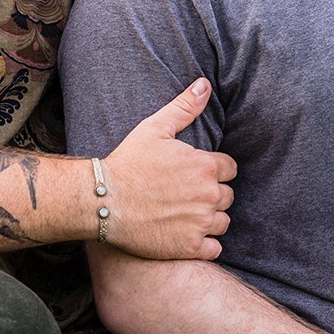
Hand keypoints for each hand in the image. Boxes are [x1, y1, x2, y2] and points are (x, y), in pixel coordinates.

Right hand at [102, 78, 236, 260]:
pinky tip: (184, 234)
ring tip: (184, 214)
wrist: (103, 200)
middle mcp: (209, 195)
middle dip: (212, 195)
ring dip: (209, 219)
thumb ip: (185, 107)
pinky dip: (204, 244)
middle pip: (228, 196)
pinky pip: (214, 248)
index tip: (194, 175)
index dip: (213, 171)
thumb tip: (204, 84)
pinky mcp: (190, 247)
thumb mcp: (155, 128)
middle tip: (185, 195)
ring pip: (223, 222)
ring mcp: (200, 223)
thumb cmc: (128, 162)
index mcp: (205, 166)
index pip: (230, 169)